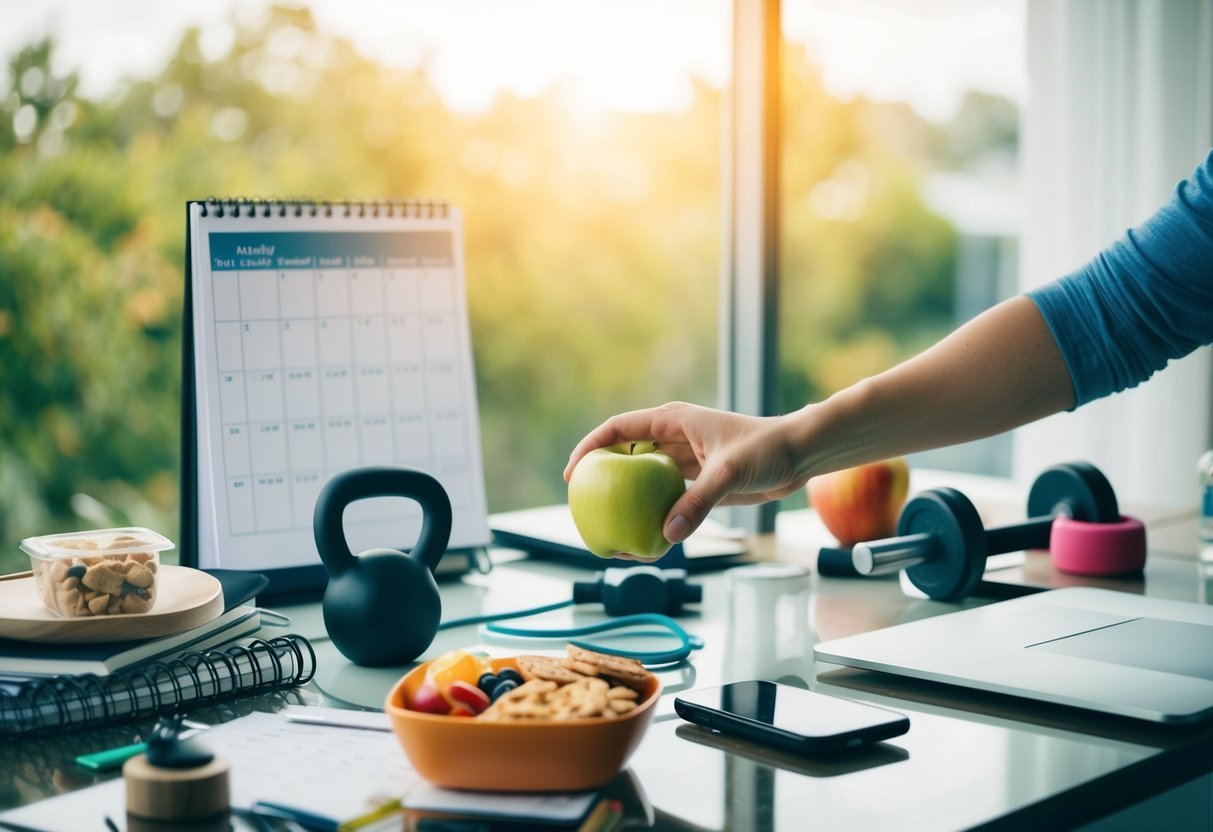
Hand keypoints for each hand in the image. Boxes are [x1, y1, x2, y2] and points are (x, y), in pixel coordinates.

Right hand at [564, 401, 808, 543]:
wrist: (799, 454)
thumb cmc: (767, 449)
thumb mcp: (730, 473)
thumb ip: (698, 503)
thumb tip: (666, 536)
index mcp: (672, 420)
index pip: (618, 429)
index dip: (590, 448)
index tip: (573, 475)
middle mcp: (673, 438)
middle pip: (624, 454)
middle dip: (602, 476)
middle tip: (584, 507)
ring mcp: (683, 460)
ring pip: (643, 479)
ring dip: (626, 499)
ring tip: (608, 527)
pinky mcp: (697, 481)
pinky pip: (665, 498)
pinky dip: (652, 514)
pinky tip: (644, 537)